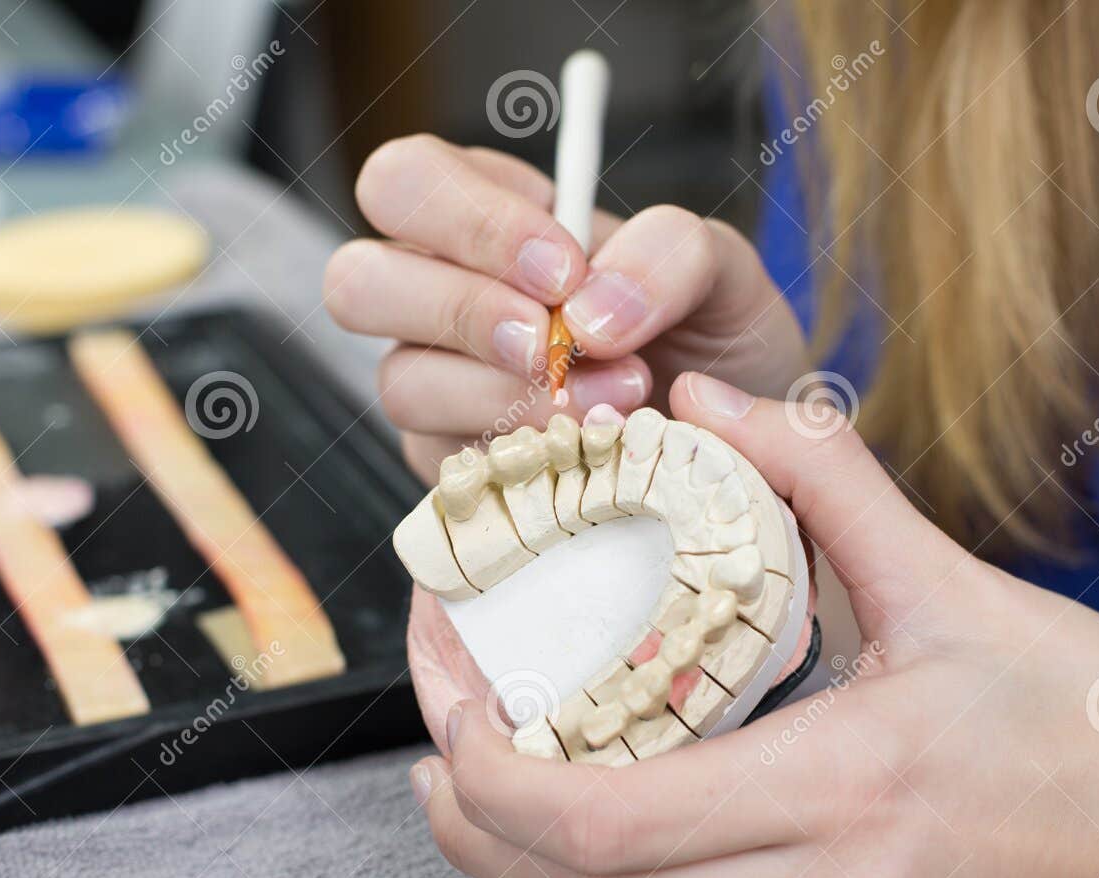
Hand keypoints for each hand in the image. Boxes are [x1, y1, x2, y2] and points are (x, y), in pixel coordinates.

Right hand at [324, 135, 808, 480]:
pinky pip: (447, 466)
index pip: (406, 182)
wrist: (742, 447)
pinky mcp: (454, 474)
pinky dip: (527, 457)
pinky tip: (597, 455)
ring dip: (508, 394)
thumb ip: (670, 254)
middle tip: (555, 344)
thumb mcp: (721, 273)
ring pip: (401, 381)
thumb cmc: (716, 341)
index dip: (468, 220)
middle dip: (461, 309)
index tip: (565, 268)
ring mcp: (436, 392)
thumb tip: (588, 312)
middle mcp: (439, 300)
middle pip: (357, 281)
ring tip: (620, 402)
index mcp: (485, 220)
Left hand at [410, 371, 1098, 877]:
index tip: (455, 681)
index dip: (492, 765)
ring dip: (523, 854)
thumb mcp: (958, 578)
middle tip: (441, 710)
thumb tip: (709, 408)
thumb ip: (823, 477)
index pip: (607, 823)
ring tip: (480, 758)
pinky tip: (582, 811)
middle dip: (472, 810)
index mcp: (849, 790)